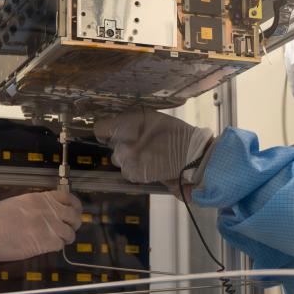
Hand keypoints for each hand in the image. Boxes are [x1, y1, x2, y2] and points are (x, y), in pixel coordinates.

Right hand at [0, 190, 82, 261]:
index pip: (68, 198)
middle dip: (74, 224)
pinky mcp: (43, 243)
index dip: (75, 206)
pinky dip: (56, 246)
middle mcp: (47, 210)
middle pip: (74, 216)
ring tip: (58, 240)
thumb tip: (48, 212)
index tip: (74, 211)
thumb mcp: (18, 203)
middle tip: (68, 229)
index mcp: (40, 198)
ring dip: (66, 238)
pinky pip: (60, 245)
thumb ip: (36, 205)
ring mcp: (47, 227)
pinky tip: (48, 246)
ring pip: (69, 233)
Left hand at [94, 110, 213, 184]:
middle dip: (123, 145)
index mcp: (128, 125)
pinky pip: (128, 172)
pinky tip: (150, 165)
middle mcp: (124, 144)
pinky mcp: (135, 175)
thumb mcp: (154, 119)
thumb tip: (117, 129)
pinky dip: (136, 170)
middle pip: (113, 146)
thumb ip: (132, 122)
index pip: (100, 129)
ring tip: (147, 156)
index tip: (112, 134)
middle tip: (141, 144)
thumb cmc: (176, 134)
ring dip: (129, 159)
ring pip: (119, 160)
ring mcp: (128, 161)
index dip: (106, 132)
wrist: (192, 156)